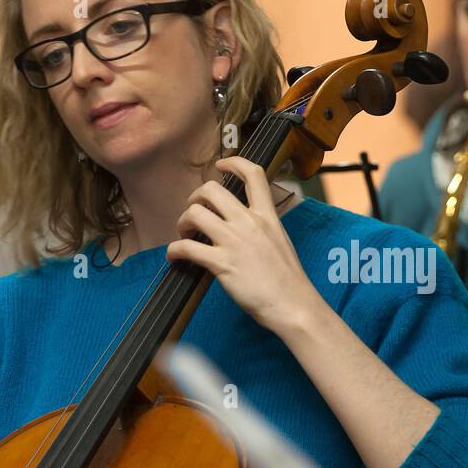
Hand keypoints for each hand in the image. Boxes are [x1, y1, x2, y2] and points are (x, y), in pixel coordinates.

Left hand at [167, 158, 321, 335]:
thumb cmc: (289, 280)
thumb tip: (247, 226)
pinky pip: (187, 248)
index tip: (221, 165)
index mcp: (267, 216)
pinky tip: (175, 256)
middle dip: (195, 198)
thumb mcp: (282, 241)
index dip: (233, 163)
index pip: (253, 174)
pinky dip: (175, 251)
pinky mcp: (222, 263)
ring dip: (183, 222)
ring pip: (195, 213)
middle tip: (194, 213)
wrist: (293, 304)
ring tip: (185, 235)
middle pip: (212, 190)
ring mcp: (235, 242)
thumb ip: (264, 228)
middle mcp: (250, 223)